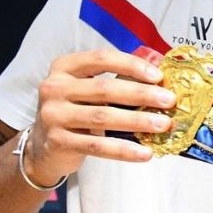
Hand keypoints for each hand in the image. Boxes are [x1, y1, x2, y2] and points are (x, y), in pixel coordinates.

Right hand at [25, 49, 175, 184]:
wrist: (43, 146)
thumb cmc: (75, 110)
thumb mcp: (87, 89)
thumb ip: (116, 79)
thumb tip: (159, 74)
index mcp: (64, 67)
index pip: (101, 59)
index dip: (131, 65)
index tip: (158, 75)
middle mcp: (54, 88)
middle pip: (105, 89)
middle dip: (142, 94)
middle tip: (169, 101)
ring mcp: (54, 115)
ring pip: (103, 117)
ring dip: (138, 121)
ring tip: (163, 125)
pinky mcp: (58, 142)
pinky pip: (97, 146)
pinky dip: (124, 150)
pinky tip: (145, 153)